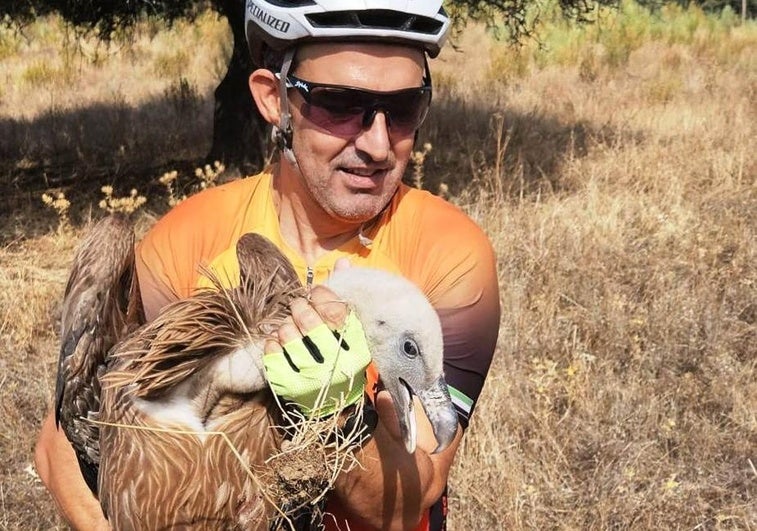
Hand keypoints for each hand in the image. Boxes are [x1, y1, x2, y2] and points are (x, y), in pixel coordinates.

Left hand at [263, 284, 371, 416]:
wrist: (333, 408)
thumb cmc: (342, 360)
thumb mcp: (350, 334)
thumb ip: (345, 298)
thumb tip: (342, 263)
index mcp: (357, 349)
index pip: (336, 311)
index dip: (321, 294)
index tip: (314, 292)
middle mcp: (337, 365)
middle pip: (310, 321)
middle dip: (299, 307)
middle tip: (298, 306)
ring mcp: (312, 379)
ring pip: (289, 335)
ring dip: (285, 325)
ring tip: (289, 326)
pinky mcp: (290, 388)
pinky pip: (272, 354)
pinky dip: (272, 342)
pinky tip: (277, 341)